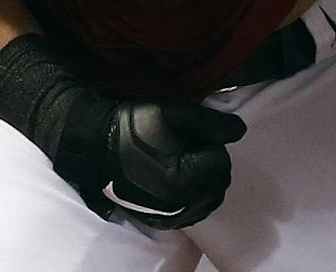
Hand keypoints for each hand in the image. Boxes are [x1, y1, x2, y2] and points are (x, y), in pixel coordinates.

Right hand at [74, 100, 247, 229]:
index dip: (208, 144)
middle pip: (217, 183)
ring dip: (203, 181)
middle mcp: (179, 206)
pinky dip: (192, 196)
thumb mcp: (175, 114)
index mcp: (185, 181)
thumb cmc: (135, 126)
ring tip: (181, 161)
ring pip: (207, 200)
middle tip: (186, 147)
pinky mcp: (159, 220)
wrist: (95, 146)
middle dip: (209, 163)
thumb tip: (240, 130)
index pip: (220, 162)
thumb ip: (212, 123)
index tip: (189, 136)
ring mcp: (169, 217)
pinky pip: (190, 212)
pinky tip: (176, 178)